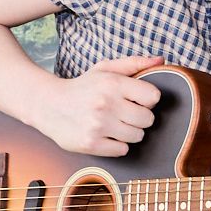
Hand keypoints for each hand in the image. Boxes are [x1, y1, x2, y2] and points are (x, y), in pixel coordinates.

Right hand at [38, 55, 161, 156]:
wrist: (49, 105)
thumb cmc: (82, 87)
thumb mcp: (105, 70)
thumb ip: (134, 64)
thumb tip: (161, 60)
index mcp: (112, 83)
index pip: (153, 97)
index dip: (147, 99)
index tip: (136, 100)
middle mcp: (106, 104)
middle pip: (148, 119)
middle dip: (139, 117)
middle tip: (124, 113)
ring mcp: (98, 126)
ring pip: (137, 136)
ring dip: (129, 132)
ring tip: (114, 124)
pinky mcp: (91, 144)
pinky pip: (122, 150)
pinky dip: (117, 145)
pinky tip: (105, 135)